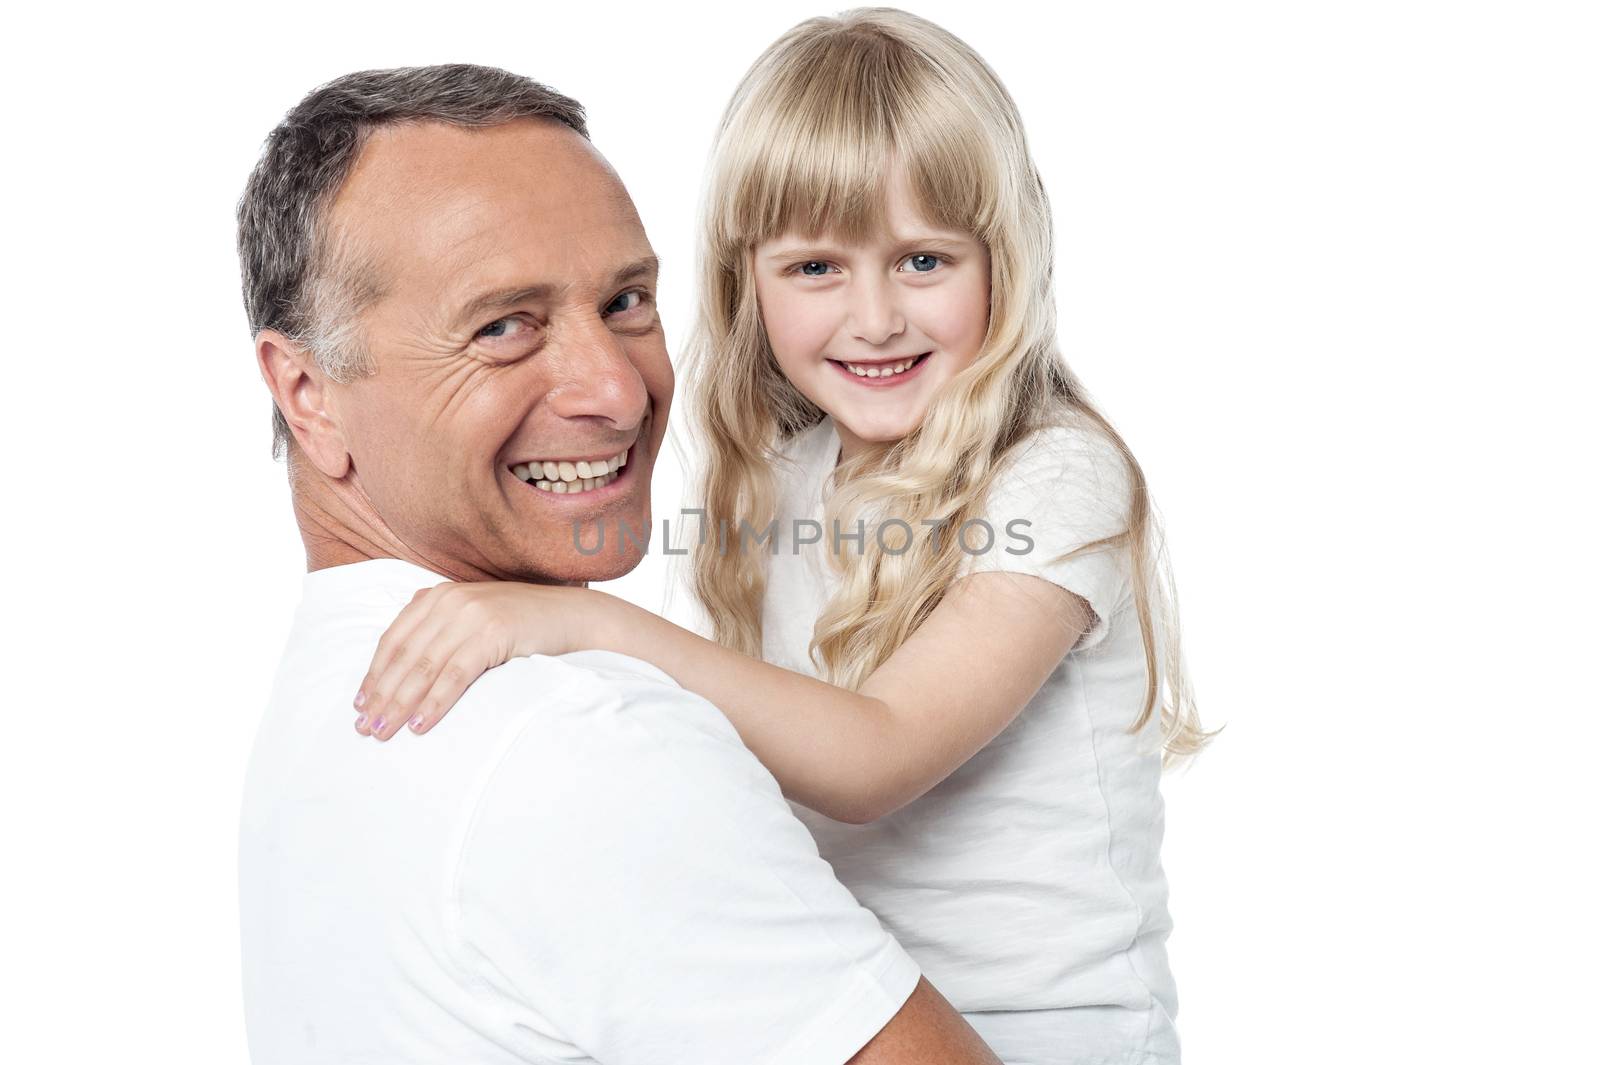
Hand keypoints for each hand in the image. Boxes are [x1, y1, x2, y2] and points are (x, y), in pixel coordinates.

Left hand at [352, 581, 582, 741]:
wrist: (573, 617)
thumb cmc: (523, 625)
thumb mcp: (475, 618)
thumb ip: (441, 628)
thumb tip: (405, 666)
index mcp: (439, 595)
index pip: (394, 638)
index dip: (374, 673)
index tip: (359, 704)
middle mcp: (450, 600)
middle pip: (404, 655)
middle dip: (381, 694)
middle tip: (364, 727)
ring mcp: (472, 614)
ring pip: (424, 667)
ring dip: (399, 703)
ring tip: (383, 731)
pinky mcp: (493, 632)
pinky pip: (455, 674)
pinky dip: (434, 702)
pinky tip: (420, 724)